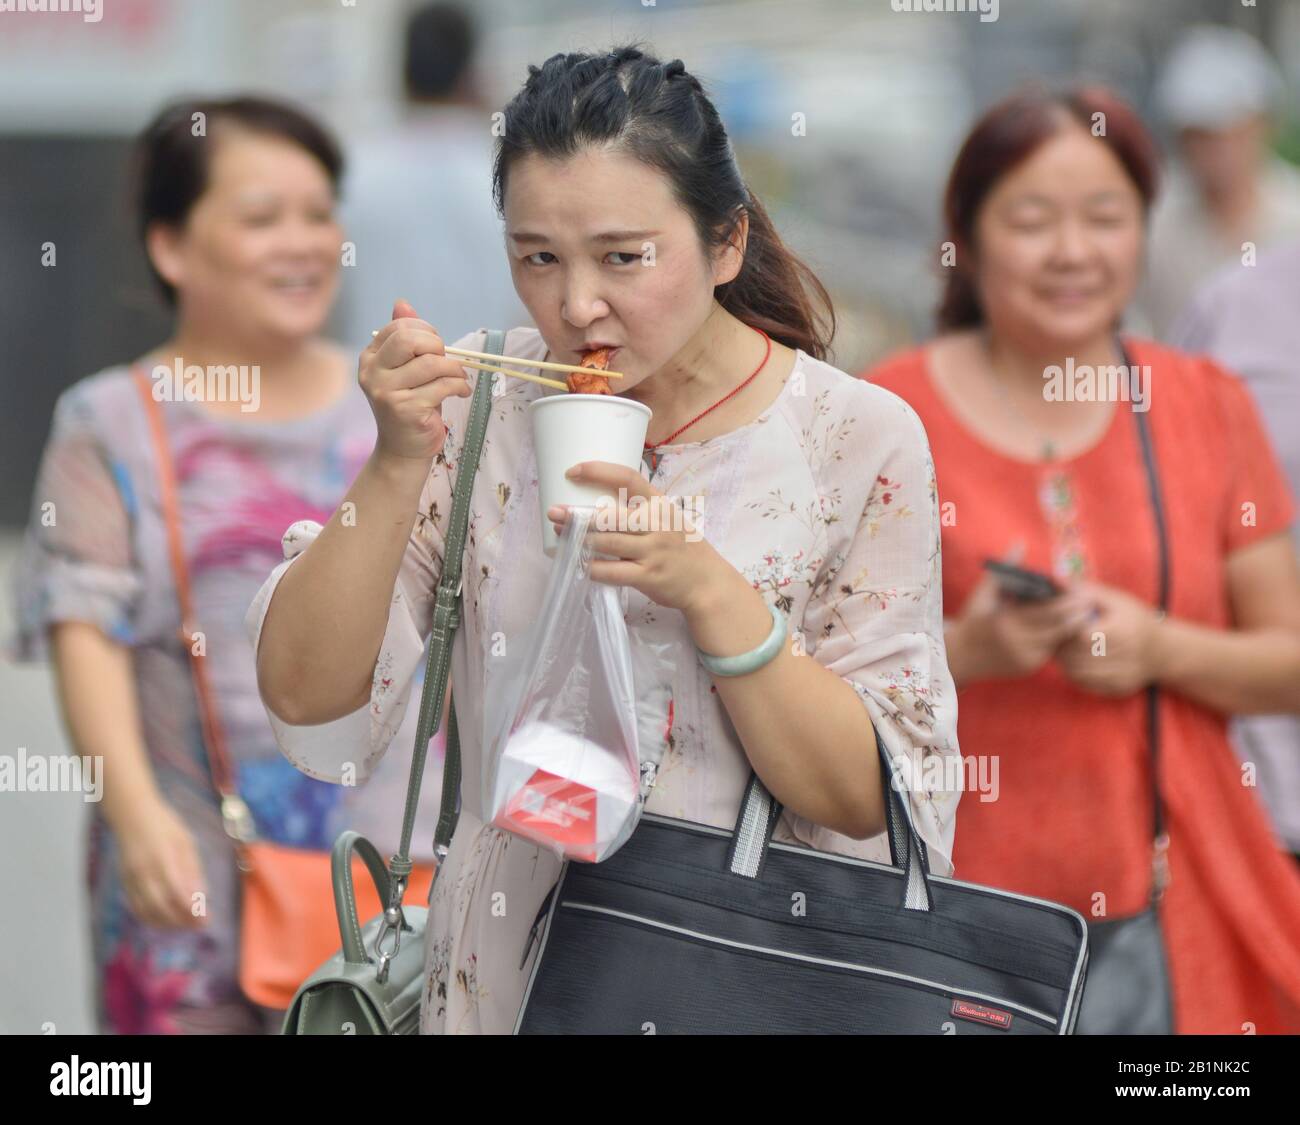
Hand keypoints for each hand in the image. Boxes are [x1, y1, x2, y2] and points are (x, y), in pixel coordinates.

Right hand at [116, 795, 208, 929]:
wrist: (132, 815)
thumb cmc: (164, 825)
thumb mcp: (186, 842)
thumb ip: (192, 869)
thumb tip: (200, 896)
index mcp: (163, 858)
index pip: (177, 892)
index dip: (191, 910)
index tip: (206, 919)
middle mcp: (144, 871)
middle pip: (160, 907)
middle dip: (181, 921)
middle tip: (199, 924)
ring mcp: (131, 878)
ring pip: (146, 911)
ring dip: (166, 923)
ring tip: (185, 924)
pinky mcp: (124, 882)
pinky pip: (136, 907)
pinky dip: (150, 918)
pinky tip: (165, 919)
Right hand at [360, 299, 471, 461]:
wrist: (403, 449)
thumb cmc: (410, 405)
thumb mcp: (406, 369)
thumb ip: (405, 337)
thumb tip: (402, 303)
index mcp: (370, 358)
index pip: (400, 328)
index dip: (425, 332)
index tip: (436, 347)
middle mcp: (373, 373)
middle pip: (411, 340)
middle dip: (437, 346)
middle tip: (446, 361)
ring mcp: (387, 392)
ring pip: (432, 364)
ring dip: (455, 369)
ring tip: (459, 379)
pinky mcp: (406, 409)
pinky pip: (443, 385)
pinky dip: (459, 386)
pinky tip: (459, 392)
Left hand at [548, 461, 727, 617]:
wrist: (707, 582)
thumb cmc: (681, 546)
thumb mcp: (669, 517)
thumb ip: (640, 509)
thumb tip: (596, 502)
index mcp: (659, 503)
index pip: (627, 478)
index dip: (598, 471)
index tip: (573, 471)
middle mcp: (656, 524)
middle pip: (610, 515)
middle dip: (577, 514)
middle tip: (554, 512)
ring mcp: (652, 551)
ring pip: (607, 543)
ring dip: (578, 540)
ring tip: (561, 537)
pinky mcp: (647, 576)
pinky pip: (612, 572)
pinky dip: (592, 568)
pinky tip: (579, 565)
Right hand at [950, 568, 1096, 682]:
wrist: (959, 658)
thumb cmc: (973, 619)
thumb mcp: (983, 593)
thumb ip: (1005, 568)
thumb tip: (1020, 542)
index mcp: (1007, 622)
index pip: (1050, 611)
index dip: (1070, 601)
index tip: (1083, 590)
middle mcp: (1018, 643)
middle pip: (1061, 627)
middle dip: (1079, 613)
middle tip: (1091, 600)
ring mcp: (1025, 658)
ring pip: (1060, 640)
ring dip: (1073, 626)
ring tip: (1086, 612)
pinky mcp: (1029, 668)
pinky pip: (1051, 650)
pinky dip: (1060, 638)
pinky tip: (1068, 627)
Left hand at [1054, 580, 1163, 695]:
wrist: (1162, 649)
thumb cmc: (1132, 618)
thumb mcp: (1113, 599)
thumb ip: (1083, 590)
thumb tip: (1054, 579)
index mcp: (1122, 631)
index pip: (1081, 637)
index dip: (1067, 631)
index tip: (1064, 624)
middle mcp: (1125, 656)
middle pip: (1077, 656)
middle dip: (1063, 647)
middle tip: (1059, 638)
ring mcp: (1123, 675)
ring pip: (1078, 673)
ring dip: (1066, 661)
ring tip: (1066, 648)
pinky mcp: (1119, 688)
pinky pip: (1086, 684)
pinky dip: (1075, 674)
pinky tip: (1078, 661)